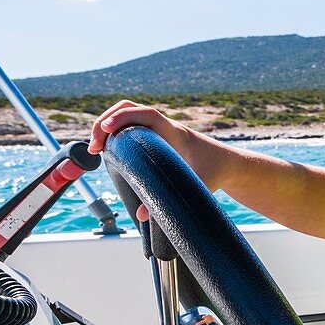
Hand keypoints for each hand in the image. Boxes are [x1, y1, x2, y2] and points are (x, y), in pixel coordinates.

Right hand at [88, 100, 225, 193]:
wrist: (229, 165)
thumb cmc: (215, 172)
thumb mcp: (195, 186)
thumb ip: (169, 199)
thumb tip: (140, 215)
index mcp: (175, 132)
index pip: (147, 114)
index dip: (124, 118)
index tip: (106, 130)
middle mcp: (165, 127)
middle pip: (129, 109)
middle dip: (106, 121)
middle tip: (94, 147)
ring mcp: (159, 130)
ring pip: (128, 116)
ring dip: (108, 126)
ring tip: (96, 149)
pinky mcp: (156, 138)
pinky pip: (132, 127)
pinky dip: (116, 133)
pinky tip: (108, 150)